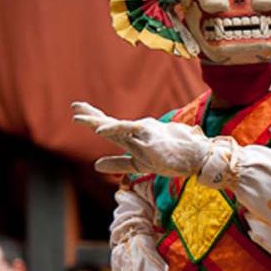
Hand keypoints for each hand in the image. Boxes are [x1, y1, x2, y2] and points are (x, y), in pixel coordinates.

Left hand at [74, 102, 209, 176]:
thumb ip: (119, 163)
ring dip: (96, 121)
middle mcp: (136, 132)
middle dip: (91, 114)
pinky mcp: (150, 136)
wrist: (196, 159)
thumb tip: (95, 165)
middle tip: (74, 106)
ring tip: (78, 118)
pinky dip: (113, 129)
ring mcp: (143, 132)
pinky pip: (128, 130)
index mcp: (134, 138)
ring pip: (115, 124)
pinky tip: (99, 131)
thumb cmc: (172, 159)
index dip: (95, 118)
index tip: (77, 112)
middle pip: (110, 121)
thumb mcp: (140, 164)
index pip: (111, 127)